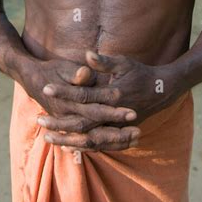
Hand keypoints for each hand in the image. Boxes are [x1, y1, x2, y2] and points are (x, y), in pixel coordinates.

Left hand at [40, 51, 187, 149]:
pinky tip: (67, 146)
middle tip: (39, 119)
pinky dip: (82, 147)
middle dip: (59, 123)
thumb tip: (87, 54)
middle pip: (81, 123)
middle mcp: (113, 114)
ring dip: (67, 139)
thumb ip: (104, 62)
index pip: (82, 95)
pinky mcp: (118, 134)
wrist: (161, 91)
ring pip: (88, 139)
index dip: (63, 91)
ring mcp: (116, 127)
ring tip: (46, 137)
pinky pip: (98, 145)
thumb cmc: (140, 73)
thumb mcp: (124, 63)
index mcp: (112, 95)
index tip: (45, 87)